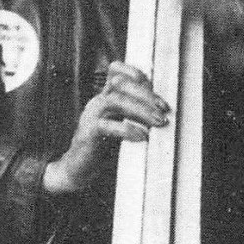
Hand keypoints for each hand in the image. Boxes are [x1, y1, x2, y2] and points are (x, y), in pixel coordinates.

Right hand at [43, 62, 170, 194]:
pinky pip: (106, 125)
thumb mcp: (121, 126)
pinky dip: (127, 129)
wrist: (78, 171)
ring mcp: (91, 116)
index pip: (117, 72)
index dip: (138, 75)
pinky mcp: (87, 134)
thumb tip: (165, 111)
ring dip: (141, 109)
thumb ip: (136, 115)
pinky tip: (142, 137)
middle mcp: (98, 102)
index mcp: (106, 97)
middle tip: (164, 110)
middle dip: (146, 94)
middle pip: (120, 83)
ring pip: (115, 100)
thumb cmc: (104, 149)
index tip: (158, 96)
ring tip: (158, 122)